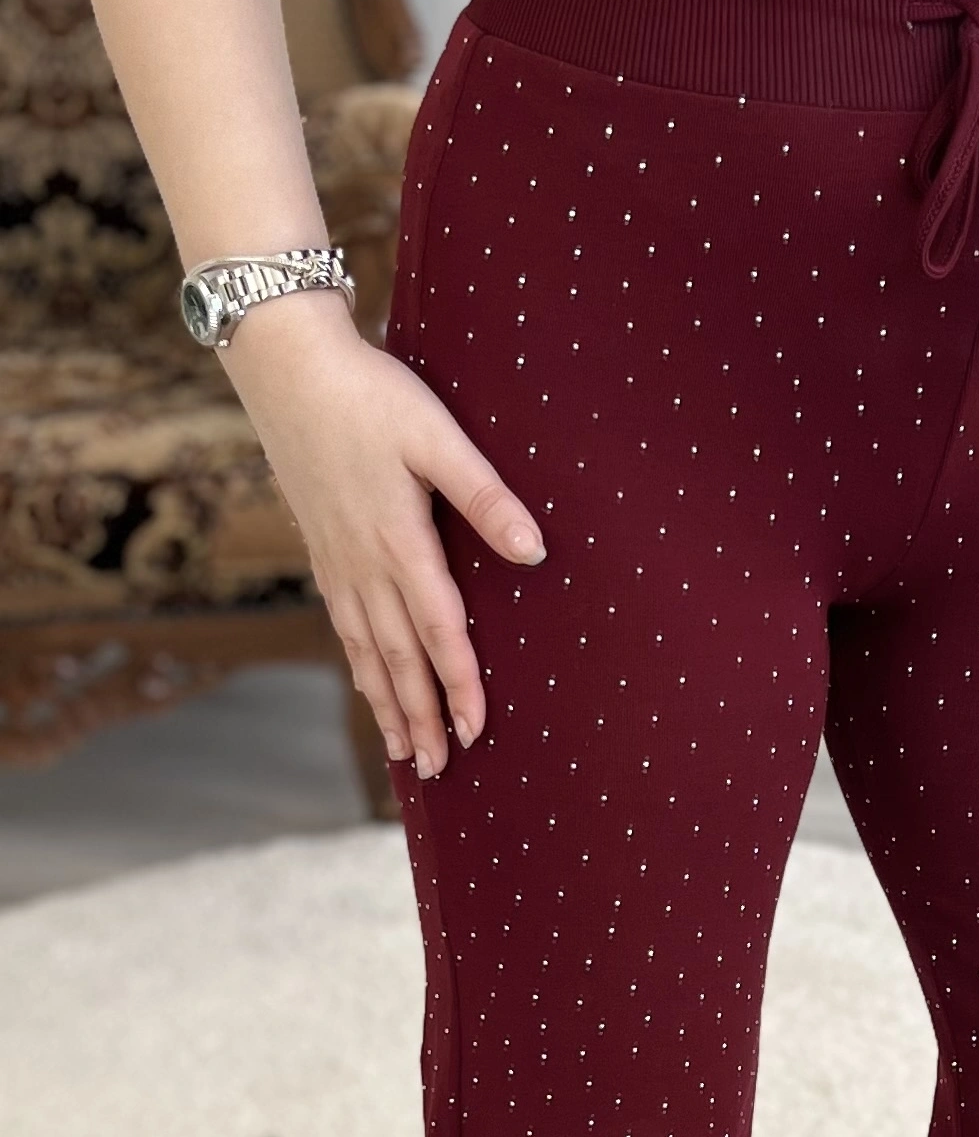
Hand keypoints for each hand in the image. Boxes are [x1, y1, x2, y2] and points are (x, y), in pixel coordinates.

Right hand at [223, 288, 544, 775]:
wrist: (285, 366)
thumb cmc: (370, 393)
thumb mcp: (437, 435)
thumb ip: (485, 495)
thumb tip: (534, 550)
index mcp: (398, 541)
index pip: (438, 633)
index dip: (460, 688)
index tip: (478, 734)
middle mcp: (363, 565)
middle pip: (397, 660)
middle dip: (421, 718)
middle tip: (438, 770)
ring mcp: (336, 561)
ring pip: (365, 650)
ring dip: (385, 704)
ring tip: (401, 751)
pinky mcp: (321, 548)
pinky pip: (343, 625)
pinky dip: (358, 665)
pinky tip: (367, 682)